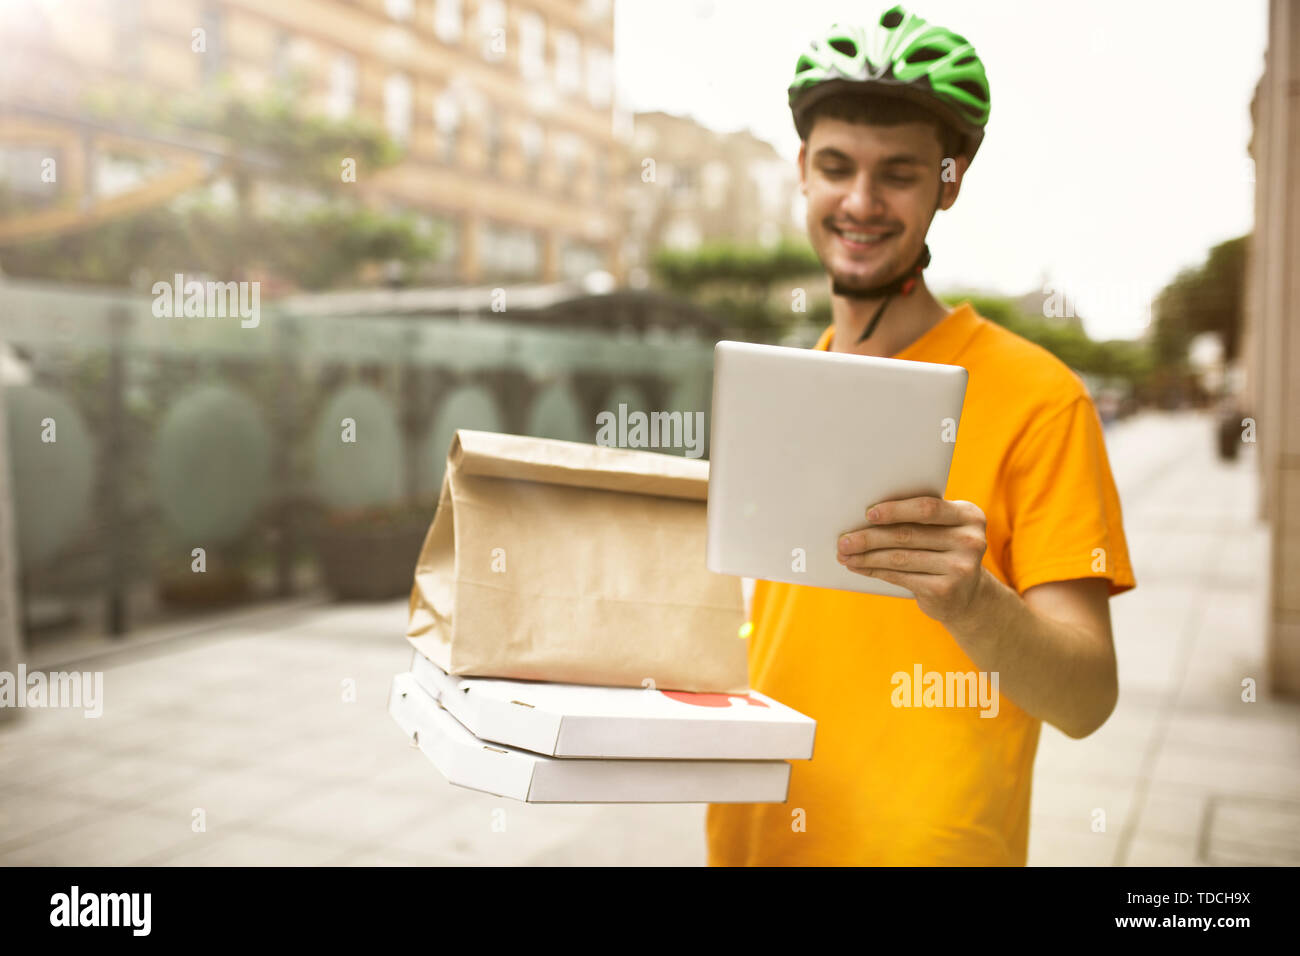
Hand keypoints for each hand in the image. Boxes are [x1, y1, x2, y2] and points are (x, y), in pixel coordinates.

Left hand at [836, 496, 988, 623]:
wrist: (968, 596)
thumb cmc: (945, 552)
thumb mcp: (944, 530)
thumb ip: (919, 519)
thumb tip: (865, 517)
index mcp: (969, 515)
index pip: (927, 508)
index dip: (895, 510)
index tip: (868, 514)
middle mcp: (969, 540)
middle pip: (907, 534)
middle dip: (870, 537)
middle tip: (844, 540)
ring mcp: (960, 567)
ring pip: (900, 557)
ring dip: (867, 556)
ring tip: (845, 555)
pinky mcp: (946, 590)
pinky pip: (901, 577)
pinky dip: (876, 571)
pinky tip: (860, 567)